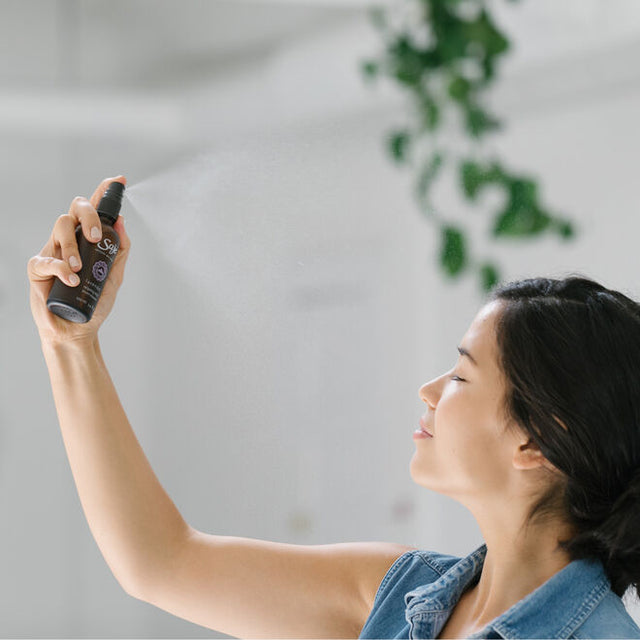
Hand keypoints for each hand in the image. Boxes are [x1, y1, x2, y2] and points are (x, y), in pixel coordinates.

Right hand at [27, 176, 130, 345]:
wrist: (77, 329)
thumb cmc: (94, 301)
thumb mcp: (114, 276)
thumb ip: (119, 250)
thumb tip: (122, 222)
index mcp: (88, 240)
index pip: (94, 210)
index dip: (104, 192)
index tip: (118, 180)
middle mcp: (70, 240)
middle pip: (74, 209)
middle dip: (87, 215)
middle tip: (94, 235)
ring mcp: (53, 251)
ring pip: (59, 227)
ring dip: (72, 245)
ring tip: (80, 268)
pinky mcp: (38, 268)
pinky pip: (46, 258)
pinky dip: (61, 268)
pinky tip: (72, 280)